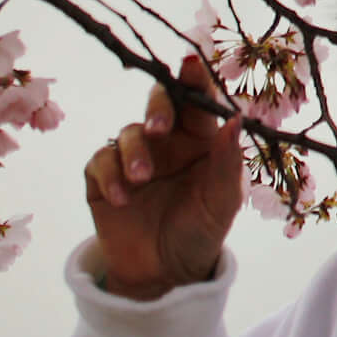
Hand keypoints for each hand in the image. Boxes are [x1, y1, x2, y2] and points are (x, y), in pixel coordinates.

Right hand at [82, 53, 243, 300]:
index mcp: (201, 138)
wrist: (165, 274)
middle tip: (160, 128)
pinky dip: (110, 175)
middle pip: (159, 101)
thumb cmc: (201, 231)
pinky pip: (100, 162)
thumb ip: (227, 162)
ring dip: (134, 152)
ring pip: (128, 133)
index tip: (190, 63)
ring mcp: (134, 158)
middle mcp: (167, 141)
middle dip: (158, 106)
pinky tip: (124, 198)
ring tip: (143, 179)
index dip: (194, 77)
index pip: (199, 99)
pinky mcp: (104, 180)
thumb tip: (236, 119)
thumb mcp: (222, 201)